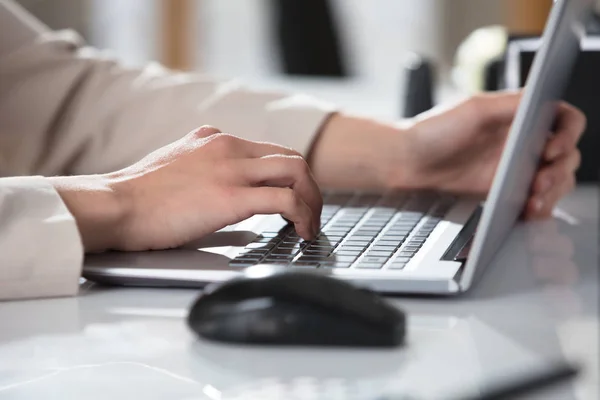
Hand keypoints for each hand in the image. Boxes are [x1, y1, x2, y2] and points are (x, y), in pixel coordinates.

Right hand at [50, 126, 321, 251]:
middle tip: (311, 213)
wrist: (113, 204)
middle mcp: (228, 146)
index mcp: (214, 139)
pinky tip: (300, 232)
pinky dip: (302, 215)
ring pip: (296, 171)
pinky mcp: (231, 196)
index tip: (294, 197)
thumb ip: (201, 166)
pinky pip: (285, 200)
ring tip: (310, 225)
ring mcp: (231, 169)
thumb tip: (217, 185)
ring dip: (312, 200)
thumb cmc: (136, 196)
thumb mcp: (174, 165)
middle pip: (291, 158)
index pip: (270, 150)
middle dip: (309, 187)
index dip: (290, 176)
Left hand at [406, 92, 585, 218]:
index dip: (568, 134)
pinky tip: (528, 209)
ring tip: (533, 200)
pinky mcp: (503, 191)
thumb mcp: (474, 109)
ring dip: (553, 191)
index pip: (564, 120)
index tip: (552, 148)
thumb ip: (511, 103)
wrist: (407, 164)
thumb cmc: (433, 132)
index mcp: (518, 117)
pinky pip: (535, 200)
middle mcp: (520, 141)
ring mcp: (514, 168)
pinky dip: (539, 206)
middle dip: (560, 170)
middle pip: (566, 155)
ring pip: (555, 180)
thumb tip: (542, 98)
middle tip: (540, 181)